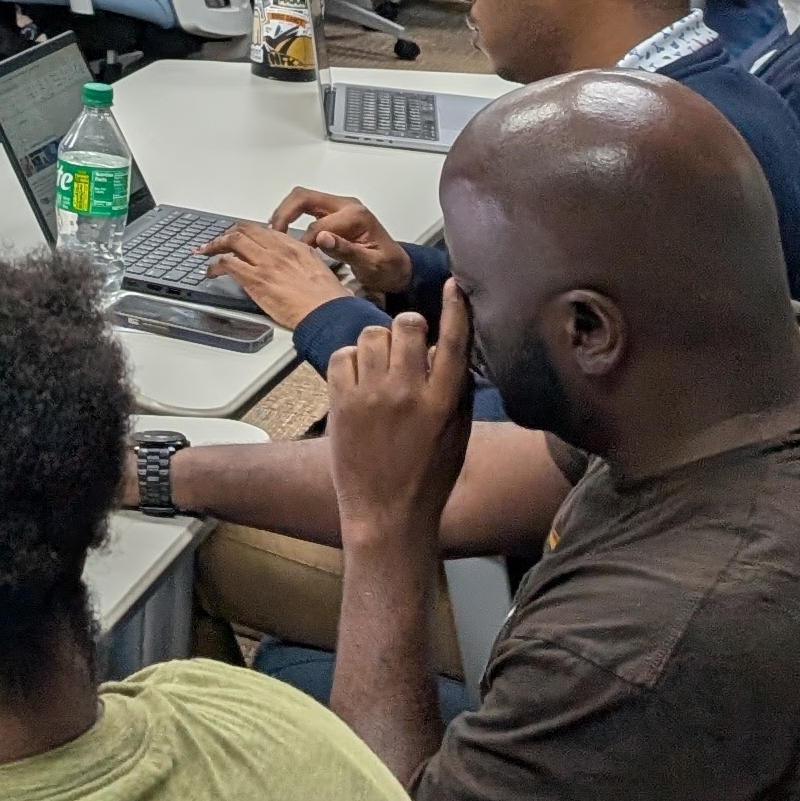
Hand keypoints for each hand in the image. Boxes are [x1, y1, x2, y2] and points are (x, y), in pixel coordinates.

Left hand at [204, 220, 353, 330]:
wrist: (327, 313)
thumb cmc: (328, 299)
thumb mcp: (317, 270)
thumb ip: (301, 262)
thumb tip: (291, 265)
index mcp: (294, 246)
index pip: (263, 230)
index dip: (245, 232)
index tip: (238, 237)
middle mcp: (278, 250)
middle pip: (244, 230)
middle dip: (226, 234)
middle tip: (216, 242)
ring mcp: (266, 263)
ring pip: (232, 241)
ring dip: (214, 246)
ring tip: (206, 253)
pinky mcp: (256, 280)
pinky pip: (227, 264)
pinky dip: (214, 266)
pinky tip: (211, 272)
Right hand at [268, 188, 408, 298]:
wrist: (398, 268)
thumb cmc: (388, 268)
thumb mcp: (371, 264)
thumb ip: (347, 250)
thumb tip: (322, 238)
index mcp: (356, 216)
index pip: (318, 225)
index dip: (304, 242)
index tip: (298, 258)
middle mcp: (346, 206)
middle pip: (304, 197)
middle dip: (284, 213)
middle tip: (273, 234)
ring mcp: (339, 208)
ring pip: (302, 198)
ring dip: (285, 211)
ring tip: (273, 231)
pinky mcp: (334, 214)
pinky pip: (306, 206)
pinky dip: (291, 214)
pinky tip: (283, 229)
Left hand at [323, 285, 475, 559]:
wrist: (387, 514)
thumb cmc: (428, 478)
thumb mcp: (457, 434)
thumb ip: (454, 390)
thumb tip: (448, 351)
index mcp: (444, 401)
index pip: (454, 342)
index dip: (455, 308)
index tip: (455, 285)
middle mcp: (408, 393)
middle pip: (406, 326)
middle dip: (407, 329)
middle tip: (406, 346)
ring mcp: (371, 396)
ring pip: (371, 335)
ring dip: (377, 343)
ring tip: (380, 366)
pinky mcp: (342, 403)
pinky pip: (342, 356)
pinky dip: (350, 360)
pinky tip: (358, 379)